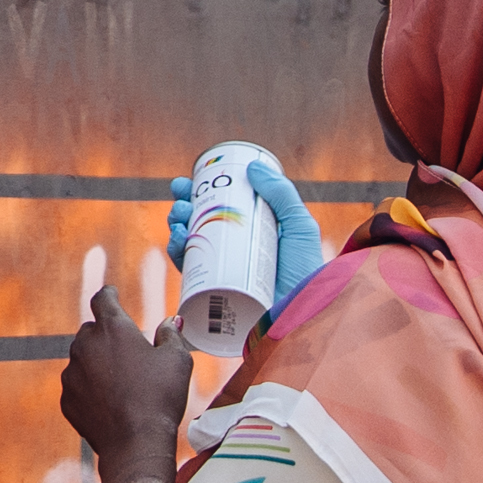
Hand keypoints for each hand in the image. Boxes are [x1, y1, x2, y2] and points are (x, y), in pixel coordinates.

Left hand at [61, 290, 192, 482]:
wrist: (135, 444)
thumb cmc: (160, 398)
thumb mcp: (177, 361)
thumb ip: (171, 335)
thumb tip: (170, 322)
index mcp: (112, 329)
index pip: (103, 299)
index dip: (109, 294)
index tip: (112, 293)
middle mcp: (85, 346)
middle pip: (91, 330)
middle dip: (105, 335)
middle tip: (126, 350)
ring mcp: (72, 373)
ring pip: (82, 358)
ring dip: (97, 362)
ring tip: (121, 382)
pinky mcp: (67, 398)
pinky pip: (77, 385)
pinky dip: (90, 388)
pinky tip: (110, 402)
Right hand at [167, 148, 331, 310]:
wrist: (302, 317)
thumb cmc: (306, 274)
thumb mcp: (299, 228)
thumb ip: (282, 195)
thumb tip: (253, 165)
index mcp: (251, 236)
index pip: (220, 210)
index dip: (200, 194)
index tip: (188, 181)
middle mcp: (233, 254)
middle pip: (200, 225)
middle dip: (183, 207)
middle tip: (180, 197)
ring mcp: (221, 274)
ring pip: (190, 244)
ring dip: (176, 225)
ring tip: (179, 215)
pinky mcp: (212, 295)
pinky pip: (187, 272)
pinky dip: (177, 253)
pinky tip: (178, 239)